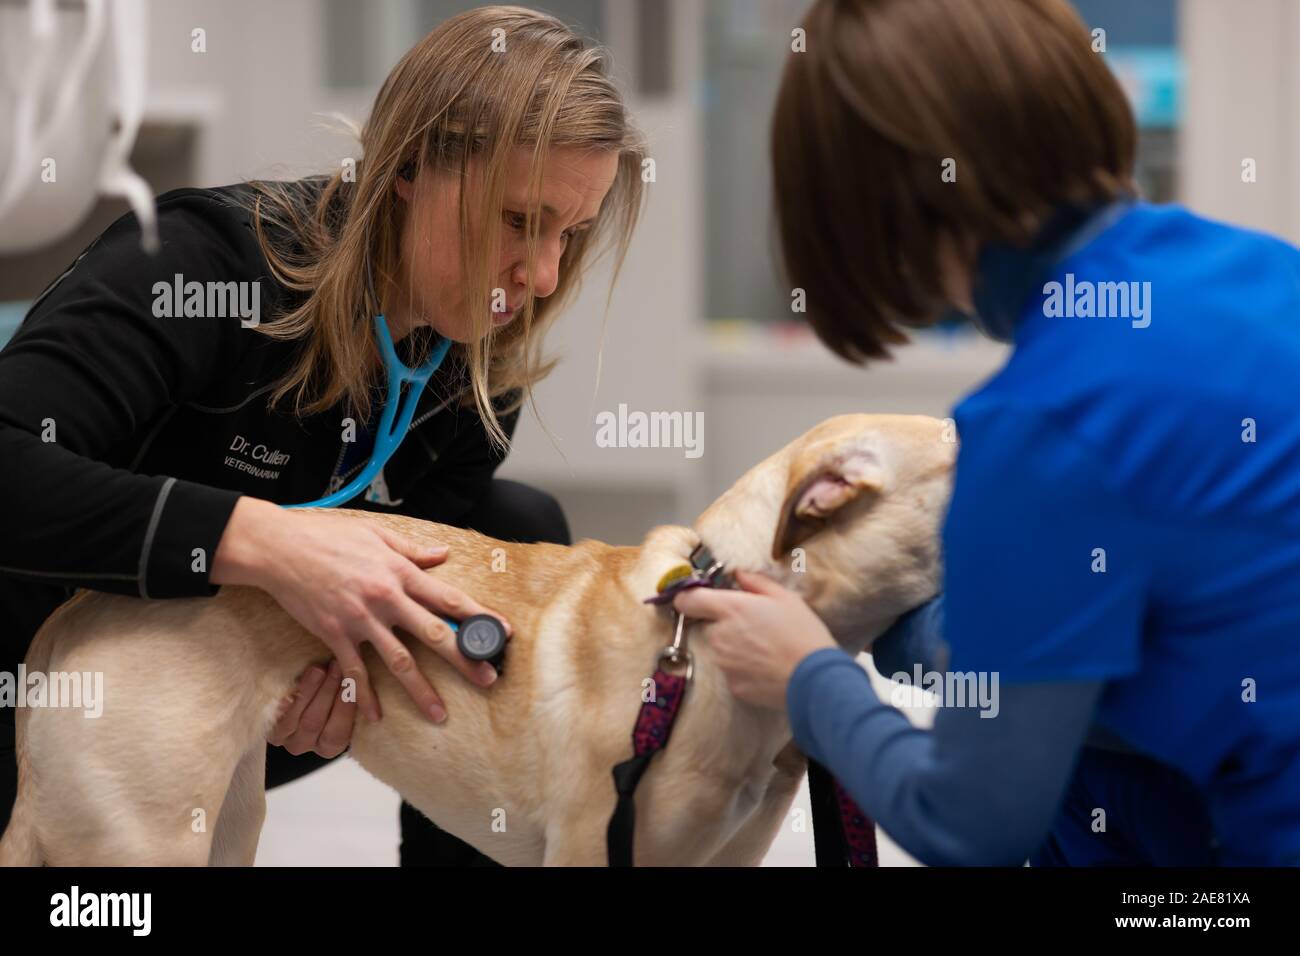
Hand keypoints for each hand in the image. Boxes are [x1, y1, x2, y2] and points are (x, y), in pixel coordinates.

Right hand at [213, 497, 512, 723]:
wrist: (280, 548)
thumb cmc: (328, 536)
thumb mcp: (376, 534)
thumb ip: (412, 550)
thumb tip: (442, 554)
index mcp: (400, 572)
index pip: (449, 598)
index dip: (479, 617)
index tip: (502, 632)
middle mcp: (387, 598)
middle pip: (434, 634)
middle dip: (465, 660)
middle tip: (488, 680)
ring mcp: (360, 620)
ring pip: (399, 661)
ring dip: (421, 690)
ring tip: (440, 713)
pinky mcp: (334, 635)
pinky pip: (355, 671)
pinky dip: (366, 695)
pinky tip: (377, 716)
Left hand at [267, 659, 354, 757]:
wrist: (305, 691)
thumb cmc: (333, 691)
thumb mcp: (346, 695)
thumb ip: (356, 692)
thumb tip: (368, 679)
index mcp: (333, 745)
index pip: (340, 730)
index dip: (346, 704)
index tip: (354, 678)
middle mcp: (308, 746)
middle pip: (315, 723)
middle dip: (327, 692)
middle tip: (337, 666)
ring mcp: (286, 740)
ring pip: (295, 720)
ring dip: (308, 692)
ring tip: (318, 669)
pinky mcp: (271, 729)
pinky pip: (276, 717)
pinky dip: (284, 703)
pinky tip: (292, 686)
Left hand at [671, 569, 836, 709]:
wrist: (815, 678)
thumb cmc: (803, 633)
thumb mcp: (785, 597)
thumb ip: (755, 582)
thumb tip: (738, 574)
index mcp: (730, 609)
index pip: (688, 600)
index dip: (688, 598)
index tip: (696, 599)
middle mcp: (720, 636)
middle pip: (711, 626)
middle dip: (728, 626)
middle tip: (757, 628)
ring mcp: (724, 663)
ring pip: (722, 650)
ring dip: (736, 648)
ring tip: (767, 650)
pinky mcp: (732, 685)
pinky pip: (732, 672)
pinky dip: (745, 669)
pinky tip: (767, 667)